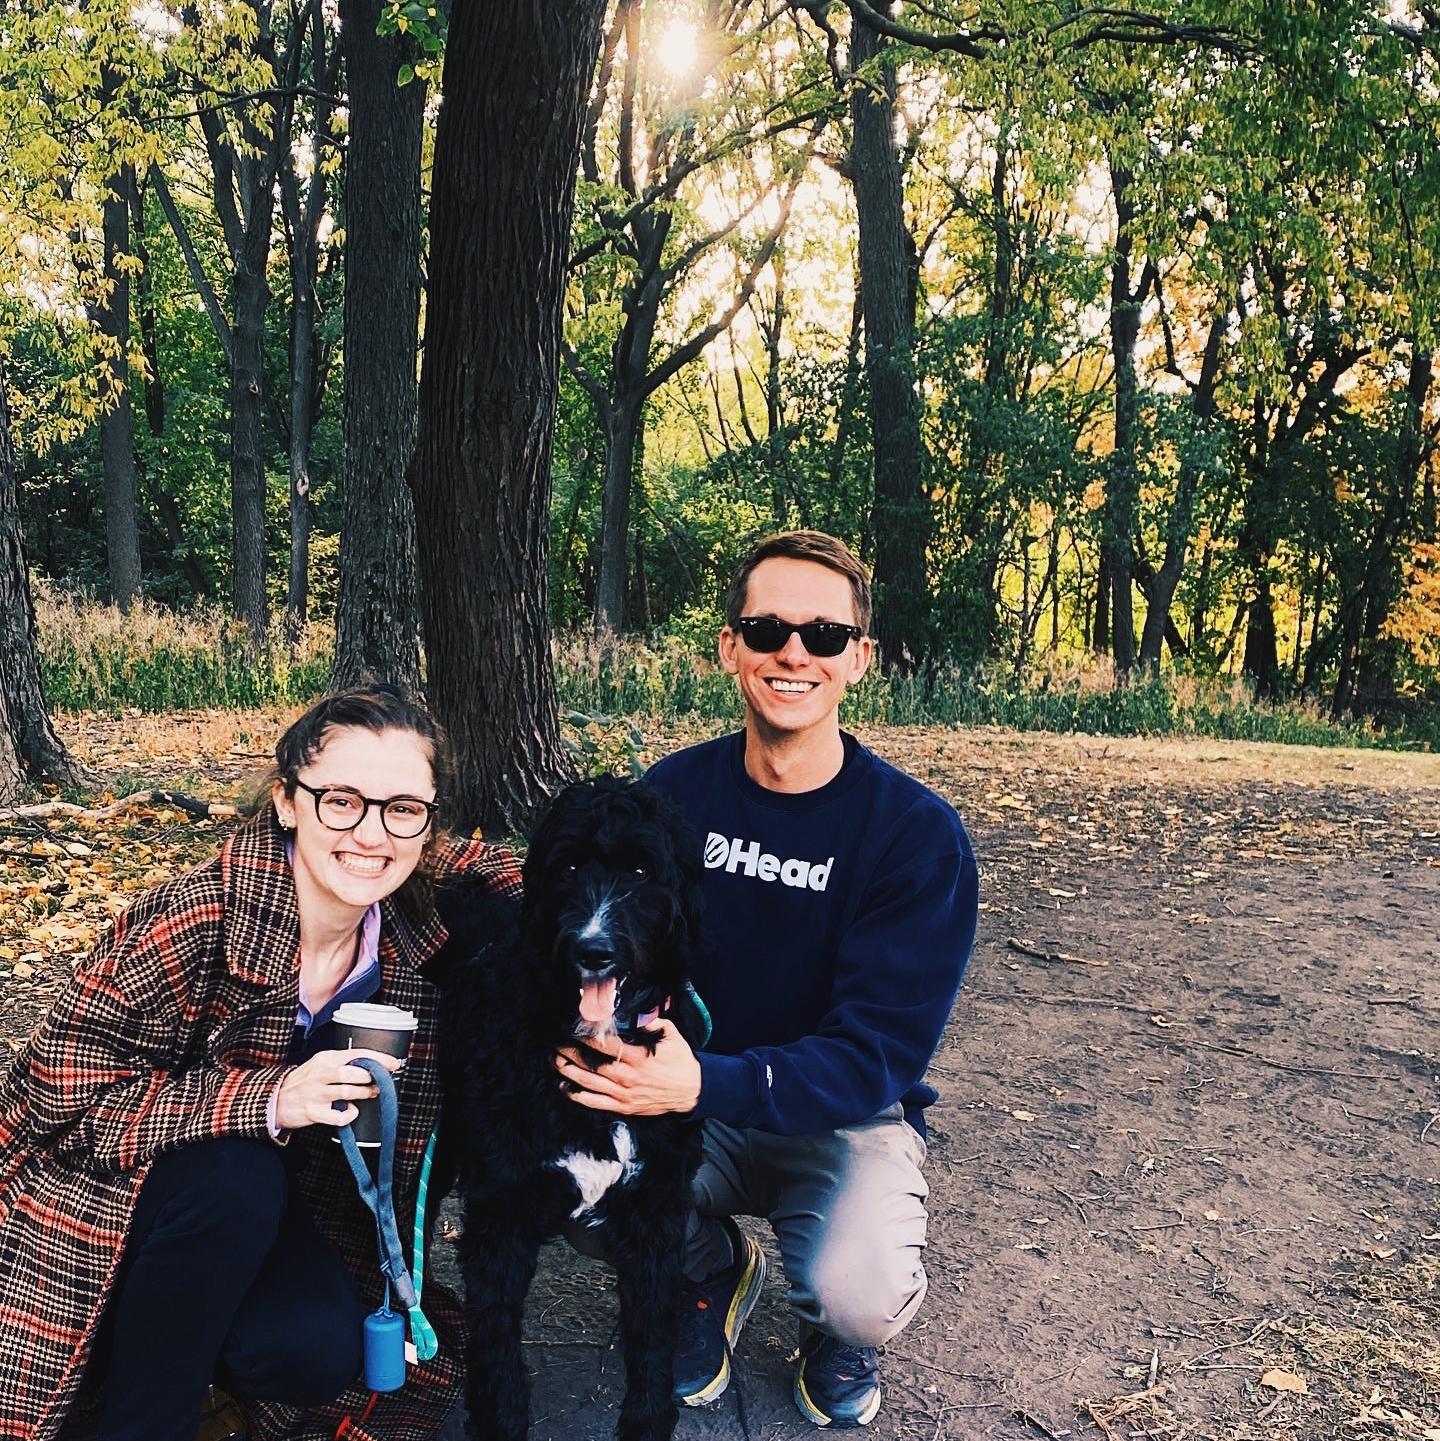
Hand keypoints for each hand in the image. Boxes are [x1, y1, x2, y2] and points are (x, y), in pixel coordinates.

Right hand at [274, 1048, 403, 1130]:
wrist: (275, 1099)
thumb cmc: (303, 1082)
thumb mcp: (320, 1064)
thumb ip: (341, 1063)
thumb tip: (370, 1065)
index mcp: (325, 1059)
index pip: (356, 1054)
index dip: (378, 1059)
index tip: (393, 1063)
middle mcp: (320, 1074)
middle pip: (352, 1072)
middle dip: (371, 1076)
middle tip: (381, 1080)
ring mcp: (316, 1094)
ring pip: (348, 1091)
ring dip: (365, 1093)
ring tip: (371, 1093)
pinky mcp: (313, 1112)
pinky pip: (338, 1116)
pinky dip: (349, 1114)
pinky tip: (352, 1111)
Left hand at [554, 1020, 700, 1116]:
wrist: (691, 1091)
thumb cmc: (680, 1060)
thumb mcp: (671, 1034)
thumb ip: (651, 1022)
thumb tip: (634, 1012)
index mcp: (638, 1057)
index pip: (605, 1044)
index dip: (586, 1036)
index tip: (572, 1028)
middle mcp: (627, 1076)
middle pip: (590, 1064)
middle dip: (569, 1053)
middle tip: (555, 1043)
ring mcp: (623, 1094)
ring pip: (588, 1083)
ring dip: (568, 1072)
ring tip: (554, 1060)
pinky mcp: (623, 1107)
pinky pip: (595, 1103)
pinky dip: (577, 1096)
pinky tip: (565, 1087)